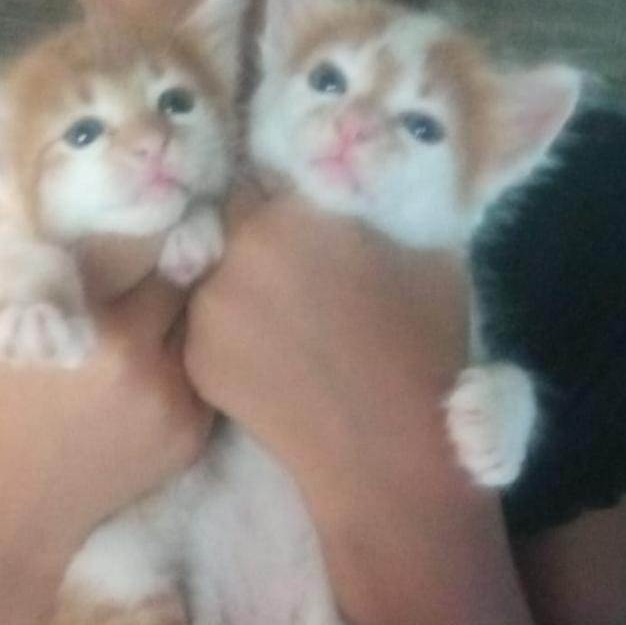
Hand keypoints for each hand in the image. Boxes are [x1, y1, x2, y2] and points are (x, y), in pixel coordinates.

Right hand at [0, 197, 212, 545]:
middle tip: (188, 212)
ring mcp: (171, 397)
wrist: (14, 495)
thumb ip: (6, 219)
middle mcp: (133, 355)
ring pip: (205, 312)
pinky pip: (207, 360)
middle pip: (188, 264)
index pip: (146, 229)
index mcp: (78, 313)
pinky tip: (179, 342)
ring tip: (189, 271)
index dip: (160, 200)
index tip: (163, 178)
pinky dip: (194, 346)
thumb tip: (34, 146)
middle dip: (186, 239)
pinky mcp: (194, 430)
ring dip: (196, 291)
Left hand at [185, 185, 469, 520]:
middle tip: (299, 271)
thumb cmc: (424, 347)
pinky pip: (208, 324)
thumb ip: (385, 201)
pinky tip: (275, 357)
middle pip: (233, 221)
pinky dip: (231, 331)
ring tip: (289, 321)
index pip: (265, 173)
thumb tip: (366, 172)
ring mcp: (208, 310)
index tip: (306, 216)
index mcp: (291, 212)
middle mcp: (234, 252)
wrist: (387, 452)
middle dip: (259, 235)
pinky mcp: (195, 360)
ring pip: (215, 272)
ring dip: (239, 282)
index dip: (286, 195)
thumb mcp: (430, 250)